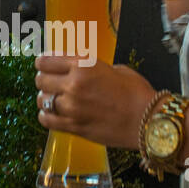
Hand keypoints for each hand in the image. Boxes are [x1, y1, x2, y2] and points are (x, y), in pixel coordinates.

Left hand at [34, 54, 156, 149]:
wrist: (148, 121)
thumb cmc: (137, 94)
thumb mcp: (116, 69)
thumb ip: (92, 69)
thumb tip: (80, 71)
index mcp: (84, 65)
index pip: (47, 60)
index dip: (43, 62)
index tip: (43, 64)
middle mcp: (74, 85)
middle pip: (40, 80)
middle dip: (44, 80)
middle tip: (50, 83)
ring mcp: (72, 107)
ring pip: (42, 100)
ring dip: (46, 99)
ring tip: (54, 100)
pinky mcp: (73, 127)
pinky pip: (46, 120)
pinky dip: (47, 116)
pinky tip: (54, 114)